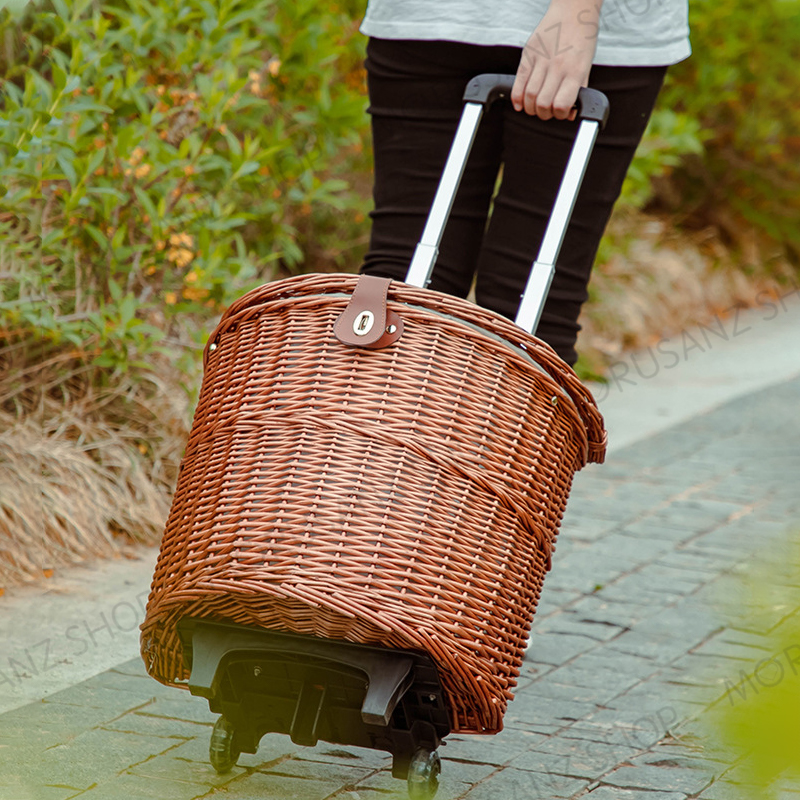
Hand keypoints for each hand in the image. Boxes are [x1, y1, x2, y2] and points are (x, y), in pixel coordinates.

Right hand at [511, 0, 601, 120]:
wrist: (573, 11)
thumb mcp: (586, 66)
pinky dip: (517, 97)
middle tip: (545, 111)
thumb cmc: (581, 39)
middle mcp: (557, 66)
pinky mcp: (528, 54)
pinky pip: (518, 82)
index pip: (561, 105)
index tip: (560, 113)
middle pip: (542, 104)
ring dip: (530, 108)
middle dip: (543, 114)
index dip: (559, 115)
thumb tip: (569, 113)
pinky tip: (520, 103)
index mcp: (575, 71)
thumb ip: (578, 90)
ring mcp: (541, 59)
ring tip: (534, 106)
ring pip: (529, 96)